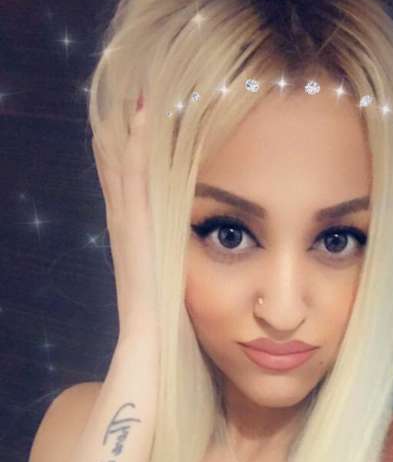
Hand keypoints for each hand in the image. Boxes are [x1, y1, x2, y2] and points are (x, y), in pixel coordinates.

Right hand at [92, 98, 158, 341]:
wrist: (147, 358)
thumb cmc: (164, 344)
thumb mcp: (174, 310)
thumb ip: (182, 294)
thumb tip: (201, 291)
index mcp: (140, 257)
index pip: (133, 208)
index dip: (129, 175)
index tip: (132, 144)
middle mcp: (130, 241)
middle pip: (122, 185)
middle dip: (122, 149)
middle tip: (124, 108)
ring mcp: (130, 236)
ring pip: (126, 177)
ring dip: (129, 140)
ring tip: (133, 103)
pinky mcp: (136, 234)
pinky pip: (138, 184)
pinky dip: (139, 151)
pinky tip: (145, 121)